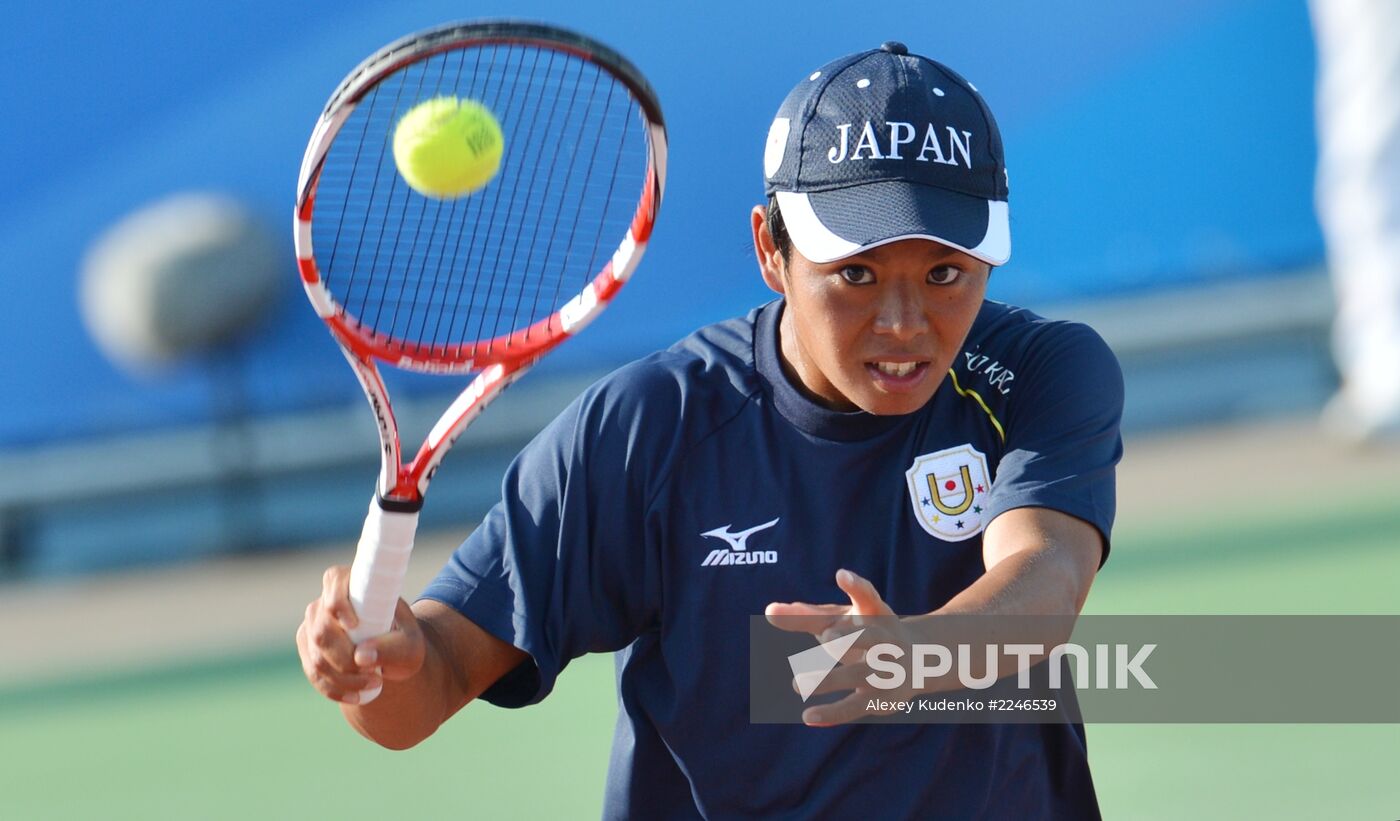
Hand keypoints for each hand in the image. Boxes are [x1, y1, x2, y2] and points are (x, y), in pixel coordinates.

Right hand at [296, 565, 425, 704]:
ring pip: (316, 657)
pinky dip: (334, 689)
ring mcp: (312, 627)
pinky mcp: (308, 650)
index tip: (354, 625)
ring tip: (374, 684)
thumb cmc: (404, 640)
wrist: (394, 654)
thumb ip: (392, 647)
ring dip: (344, 678)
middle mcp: (325, 602)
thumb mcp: (410, 645)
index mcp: (353, 584)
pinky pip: (313, 674)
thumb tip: (361, 657)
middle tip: (375, 673)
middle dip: (346, 659)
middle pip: (322, 631)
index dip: (339, 604)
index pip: (334, 581)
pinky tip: (356, 697)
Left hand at [765, 569, 914, 726]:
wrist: (920, 661)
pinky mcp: (881, 697)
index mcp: (875, 614)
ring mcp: (886, 670)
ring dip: (829, 679)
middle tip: (826, 637)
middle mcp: (885, 640)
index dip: (856, 586)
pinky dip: (832, 713)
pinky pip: (855, 707)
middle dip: (848, 638)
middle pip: (867, 638)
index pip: (868, 595)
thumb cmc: (866, 632)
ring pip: (858, 675)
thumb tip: (769, 611)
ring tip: (796, 684)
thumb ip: (807, 616)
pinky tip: (807, 717)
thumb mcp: (841, 619)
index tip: (842, 575)